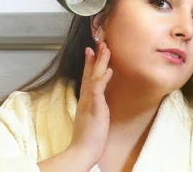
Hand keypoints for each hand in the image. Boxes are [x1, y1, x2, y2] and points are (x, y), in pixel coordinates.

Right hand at [68, 42, 113, 166]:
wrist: (83, 150)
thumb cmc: (88, 137)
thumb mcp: (90, 117)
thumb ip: (92, 106)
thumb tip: (95, 99)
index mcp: (85, 100)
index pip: (87, 77)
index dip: (89, 63)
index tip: (91, 50)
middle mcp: (86, 98)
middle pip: (90, 72)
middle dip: (96, 57)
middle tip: (100, 42)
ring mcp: (89, 101)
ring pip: (94, 76)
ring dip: (100, 62)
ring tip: (105, 49)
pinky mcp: (94, 107)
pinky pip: (98, 90)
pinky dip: (103, 79)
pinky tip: (109, 70)